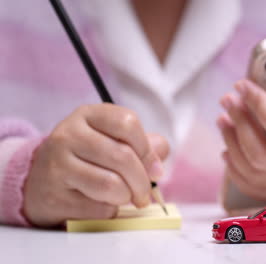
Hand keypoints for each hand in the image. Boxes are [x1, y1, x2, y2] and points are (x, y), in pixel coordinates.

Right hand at [23, 104, 169, 226]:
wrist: (41, 183)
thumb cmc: (87, 159)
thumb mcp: (112, 141)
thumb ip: (144, 144)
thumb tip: (160, 152)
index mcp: (88, 115)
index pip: (127, 123)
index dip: (147, 149)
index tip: (154, 168)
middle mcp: (68, 134)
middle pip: (123, 157)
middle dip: (142, 181)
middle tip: (144, 194)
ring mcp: (57, 165)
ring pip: (111, 185)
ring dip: (126, 197)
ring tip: (123, 197)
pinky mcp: (54, 195)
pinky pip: (98, 208)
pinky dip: (109, 210)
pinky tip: (100, 204)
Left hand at [218, 48, 265, 202]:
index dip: (256, 104)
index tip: (242, 85)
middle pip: (261, 154)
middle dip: (238, 124)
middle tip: (228, 100)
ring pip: (255, 173)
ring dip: (232, 145)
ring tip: (224, 120)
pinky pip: (258, 189)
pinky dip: (237, 171)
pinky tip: (230, 150)